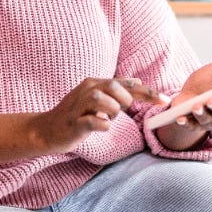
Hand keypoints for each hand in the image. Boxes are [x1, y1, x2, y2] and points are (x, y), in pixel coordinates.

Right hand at [30, 77, 168, 153]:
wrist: (46, 130)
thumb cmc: (75, 115)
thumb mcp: (96, 99)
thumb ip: (116, 91)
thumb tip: (138, 81)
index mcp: (94, 84)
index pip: (125, 84)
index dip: (147, 92)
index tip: (164, 101)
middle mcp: (86, 91)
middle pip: (113, 87)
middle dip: (125, 100)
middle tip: (122, 111)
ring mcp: (78, 107)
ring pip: (102, 101)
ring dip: (112, 112)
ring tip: (108, 118)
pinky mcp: (73, 123)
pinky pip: (92, 122)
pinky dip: (101, 125)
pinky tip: (101, 127)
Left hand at [155, 56, 211, 149]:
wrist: (190, 91)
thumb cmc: (208, 80)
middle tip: (211, 100)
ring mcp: (211, 121)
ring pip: (209, 121)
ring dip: (202, 114)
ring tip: (196, 106)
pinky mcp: (196, 125)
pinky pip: (192, 126)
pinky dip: (186, 122)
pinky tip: (181, 118)